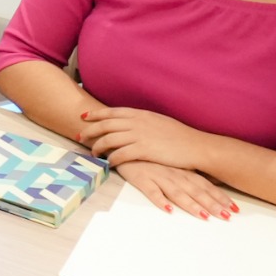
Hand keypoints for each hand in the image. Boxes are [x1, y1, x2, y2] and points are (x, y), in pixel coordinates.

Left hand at [77, 106, 209, 171]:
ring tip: (92, 153)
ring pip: (109, 139)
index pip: (113, 112)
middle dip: (90, 130)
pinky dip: (111, 159)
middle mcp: (138, 123)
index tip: (84, 116)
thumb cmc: (180, 136)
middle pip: (106, 125)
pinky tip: (108, 164)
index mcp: (141, 114)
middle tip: (79, 136)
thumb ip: (143, 121)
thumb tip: (131, 124)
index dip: (97, 114)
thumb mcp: (159, 122)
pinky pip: (120, 154)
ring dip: (98, 147)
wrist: (196, 146)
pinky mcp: (144, 150)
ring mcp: (140, 136)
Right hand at [114, 159, 238, 219]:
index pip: (205, 184)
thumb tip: (203, 184)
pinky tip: (168, 210)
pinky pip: (151, 191)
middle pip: (196, 190)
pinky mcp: (141, 178)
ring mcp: (158, 175)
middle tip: (226, 216)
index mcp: (182, 169)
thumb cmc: (147, 154)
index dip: (219, 196)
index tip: (233, 208)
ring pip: (178, 192)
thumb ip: (184, 173)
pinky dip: (160, 200)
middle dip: (212, 204)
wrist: (124, 142)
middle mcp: (174, 172)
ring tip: (204, 216)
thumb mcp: (169, 162)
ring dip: (192, 205)